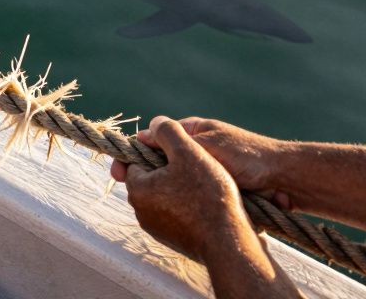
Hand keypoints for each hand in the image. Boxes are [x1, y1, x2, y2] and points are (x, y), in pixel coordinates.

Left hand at [111, 116, 253, 262]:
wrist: (229, 242)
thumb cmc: (207, 195)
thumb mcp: (188, 152)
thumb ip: (167, 132)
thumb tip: (154, 124)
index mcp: (137, 189)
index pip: (135, 160)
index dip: (155, 149)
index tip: (176, 149)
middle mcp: (140, 212)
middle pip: (150, 177)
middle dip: (167, 168)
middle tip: (194, 165)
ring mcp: (157, 228)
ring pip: (164, 195)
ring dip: (178, 186)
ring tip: (203, 183)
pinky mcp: (174, 240)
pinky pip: (176, 213)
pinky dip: (187, 205)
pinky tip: (206, 202)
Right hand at [148, 117, 294, 210]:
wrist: (286, 179)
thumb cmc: (248, 156)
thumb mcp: (208, 144)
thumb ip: (177, 139)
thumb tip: (146, 130)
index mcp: (193, 133)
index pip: (155, 140)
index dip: (136, 155)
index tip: (119, 172)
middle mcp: (197, 150)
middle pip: (163, 165)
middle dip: (153, 178)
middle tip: (138, 193)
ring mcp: (207, 171)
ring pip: (178, 184)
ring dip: (173, 194)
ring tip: (162, 205)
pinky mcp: (216, 190)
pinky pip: (195, 197)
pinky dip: (190, 204)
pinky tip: (181, 214)